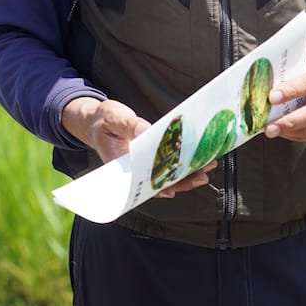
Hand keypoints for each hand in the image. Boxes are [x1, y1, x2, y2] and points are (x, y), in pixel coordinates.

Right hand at [62, 97, 215, 196]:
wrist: (98, 121)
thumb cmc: (103, 120)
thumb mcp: (112, 117)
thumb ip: (128, 125)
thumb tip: (145, 130)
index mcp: (120, 165)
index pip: (140, 182)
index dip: (156, 187)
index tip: (172, 188)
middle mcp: (133, 171)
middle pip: (159, 182)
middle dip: (181, 181)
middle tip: (203, 176)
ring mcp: (143, 166)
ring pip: (166, 176)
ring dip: (187, 174)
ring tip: (207, 167)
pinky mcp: (150, 160)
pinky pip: (167, 166)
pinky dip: (182, 166)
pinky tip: (198, 163)